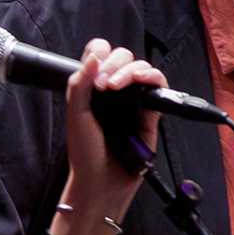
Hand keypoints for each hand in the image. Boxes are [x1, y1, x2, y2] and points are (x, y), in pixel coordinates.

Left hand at [49, 39, 165, 234]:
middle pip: (124, 57)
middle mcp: (115, 92)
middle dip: (115, 63)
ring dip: (132, 69)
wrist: (101, 181)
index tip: (94, 66)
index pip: (100, 56)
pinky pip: (158, 86)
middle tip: (104, 85)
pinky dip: (152, 77)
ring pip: (142, 68)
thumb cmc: (85, 153)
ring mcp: (134, 101)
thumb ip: (79, 83)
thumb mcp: (75, 114)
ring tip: (117, 85)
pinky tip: (140, 81)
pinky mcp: (152, 113)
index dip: (100, 52)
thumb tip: (95, 55)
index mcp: (93, 88)